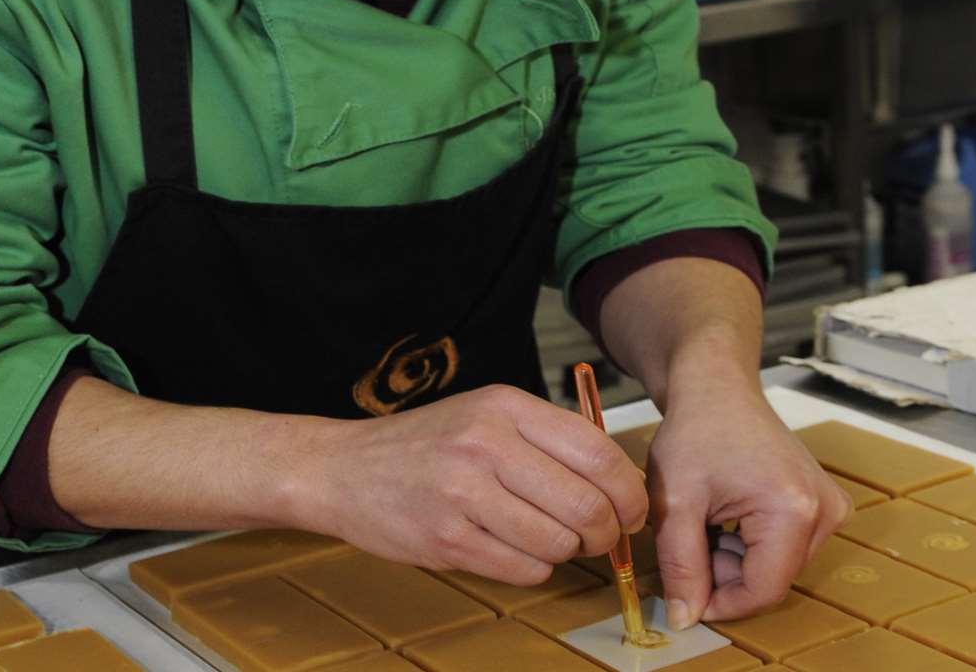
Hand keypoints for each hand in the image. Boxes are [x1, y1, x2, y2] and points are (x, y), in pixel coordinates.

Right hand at [295, 384, 649, 584]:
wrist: (342, 469)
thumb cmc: (425, 445)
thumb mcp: (486, 415)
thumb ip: (548, 439)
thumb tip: (620, 484)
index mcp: (504, 406)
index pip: (598, 451)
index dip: (629, 491)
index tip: (633, 509)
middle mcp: (485, 444)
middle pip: (586, 504)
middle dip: (605, 531)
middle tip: (599, 536)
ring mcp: (463, 493)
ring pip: (558, 542)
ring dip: (566, 552)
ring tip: (548, 540)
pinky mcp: (447, 539)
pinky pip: (523, 568)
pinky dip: (533, 567)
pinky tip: (514, 549)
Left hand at [646, 379, 851, 628]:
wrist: (718, 389)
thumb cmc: (696, 433)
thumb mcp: (674, 502)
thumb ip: (681, 565)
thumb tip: (685, 619)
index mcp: (794, 510)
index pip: (763, 591)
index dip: (720, 603)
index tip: (684, 592)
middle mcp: (825, 511)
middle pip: (771, 580)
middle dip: (725, 573)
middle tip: (691, 535)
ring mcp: (831, 507)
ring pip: (776, 567)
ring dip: (735, 559)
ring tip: (708, 518)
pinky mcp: (825, 504)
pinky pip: (786, 548)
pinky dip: (751, 543)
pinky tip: (728, 513)